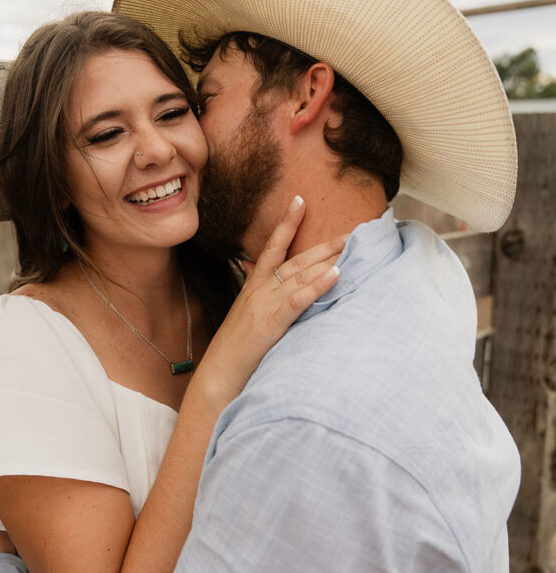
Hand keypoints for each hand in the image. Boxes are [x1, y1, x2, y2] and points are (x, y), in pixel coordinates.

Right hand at [194, 196, 344, 405]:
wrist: (219, 373)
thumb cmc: (237, 348)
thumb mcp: (249, 315)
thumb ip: (265, 298)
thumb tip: (280, 286)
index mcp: (254, 284)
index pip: (274, 246)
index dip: (287, 222)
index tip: (300, 200)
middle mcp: (260, 288)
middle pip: (298, 259)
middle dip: (326, 244)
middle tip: (353, 230)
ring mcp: (266, 303)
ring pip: (302, 275)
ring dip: (328, 259)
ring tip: (351, 244)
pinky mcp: (272, 322)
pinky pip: (299, 299)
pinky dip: (318, 286)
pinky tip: (336, 274)